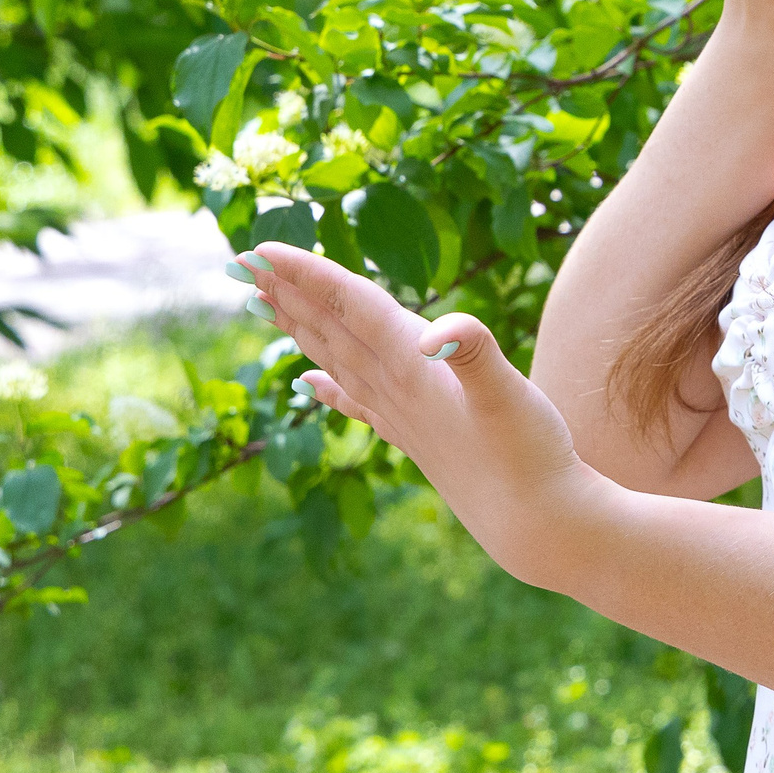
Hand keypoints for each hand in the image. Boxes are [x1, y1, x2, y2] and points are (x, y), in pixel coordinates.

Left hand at [242, 243, 607, 587]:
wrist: (534, 523)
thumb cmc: (528, 455)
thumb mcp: (509, 393)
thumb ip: (474, 352)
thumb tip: (434, 330)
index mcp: (412, 368)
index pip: (352, 307)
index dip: (308, 275)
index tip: (259, 249)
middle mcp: (396, 390)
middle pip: (331, 330)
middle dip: (287, 294)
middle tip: (239, 263)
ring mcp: (401, 416)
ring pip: (336, 361)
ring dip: (300, 330)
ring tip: (262, 304)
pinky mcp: (415, 436)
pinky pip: (357, 402)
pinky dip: (329, 388)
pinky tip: (309, 383)